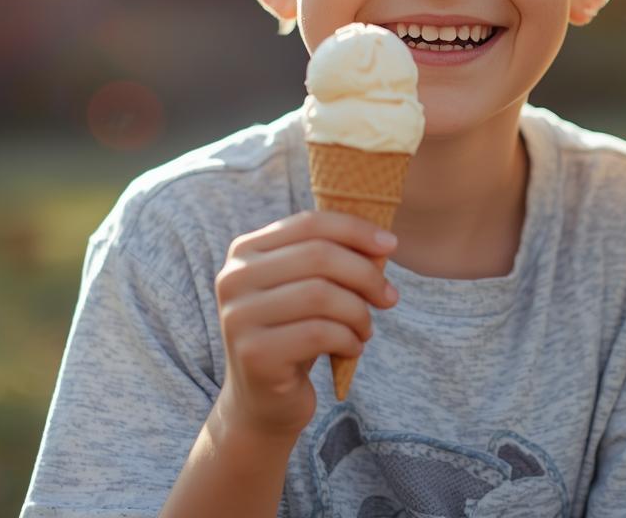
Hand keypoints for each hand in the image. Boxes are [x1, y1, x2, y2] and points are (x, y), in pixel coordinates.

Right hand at [213, 211, 398, 440]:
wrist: (262, 402)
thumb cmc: (294, 334)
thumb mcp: (307, 288)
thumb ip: (329, 257)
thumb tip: (384, 241)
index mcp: (245, 251)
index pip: (309, 223)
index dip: (356, 230)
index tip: (391, 245)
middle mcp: (234, 279)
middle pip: (319, 255)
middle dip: (366, 274)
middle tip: (389, 297)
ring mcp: (239, 317)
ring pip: (322, 294)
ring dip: (359, 312)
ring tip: (365, 329)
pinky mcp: (255, 354)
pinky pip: (320, 333)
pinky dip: (349, 339)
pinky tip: (351, 348)